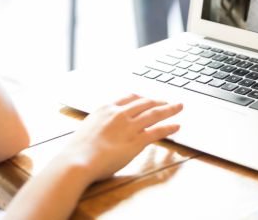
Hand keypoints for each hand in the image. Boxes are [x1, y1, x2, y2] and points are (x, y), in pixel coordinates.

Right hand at [56, 94, 182, 182]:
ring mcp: (129, 126)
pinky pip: (157, 131)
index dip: (142, 98)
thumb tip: (105, 129)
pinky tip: (176, 126)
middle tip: (167, 101)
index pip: (129, 97)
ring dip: (169, 109)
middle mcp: (119, 113)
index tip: (148, 99)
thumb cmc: (78, 150)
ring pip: (154, 113)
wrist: (78, 160)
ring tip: (179, 107)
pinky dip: (169, 127)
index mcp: (106, 108)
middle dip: (158, 101)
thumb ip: (100, 124)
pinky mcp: (136, 141)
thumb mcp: (87, 128)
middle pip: (145, 102)